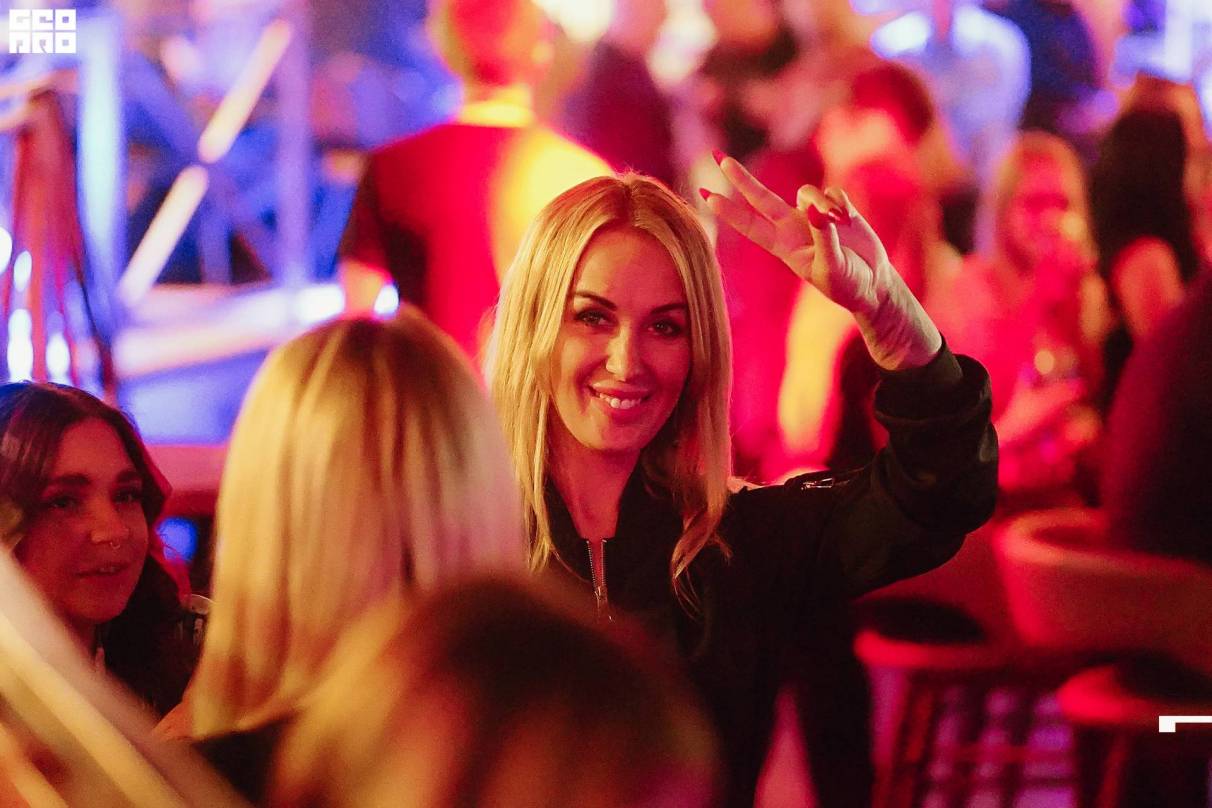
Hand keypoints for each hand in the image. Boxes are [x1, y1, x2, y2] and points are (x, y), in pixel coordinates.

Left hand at [704, 153, 941, 369]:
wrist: (873, 284)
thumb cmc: (847, 284)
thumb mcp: (832, 266)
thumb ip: (823, 236)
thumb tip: (813, 208)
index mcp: (784, 246)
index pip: (750, 225)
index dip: (729, 211)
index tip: (707, 197)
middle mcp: (792, 227)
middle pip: (761, 198)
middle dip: (741, 178)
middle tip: (720, 158)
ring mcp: (812, 215)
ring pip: (807, 192)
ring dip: (822, 203)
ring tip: (839, 223)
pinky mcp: (835, 207)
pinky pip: (833, 191)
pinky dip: (841, 204)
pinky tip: (849, 220)